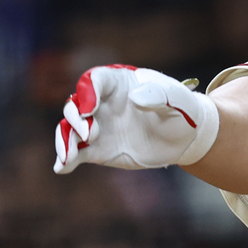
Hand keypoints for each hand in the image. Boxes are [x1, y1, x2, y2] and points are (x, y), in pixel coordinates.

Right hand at [54, 65, 219, 172]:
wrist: (184, 138)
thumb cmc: (181, 110)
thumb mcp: (177, 100)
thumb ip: (159, 96)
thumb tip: (135, 98)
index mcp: (120, 83)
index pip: (94, 80)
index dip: (87, 92)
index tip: (89, 109)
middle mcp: (103, 103)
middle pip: (75, 105)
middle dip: (75, 118)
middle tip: (91, 134)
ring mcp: (98, 126)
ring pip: (69, 129)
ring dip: (64, 140)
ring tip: (69, 156)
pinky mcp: (97, 149)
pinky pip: (76, 153)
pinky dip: (66, 160)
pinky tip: (62, 168)